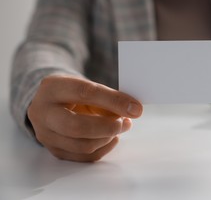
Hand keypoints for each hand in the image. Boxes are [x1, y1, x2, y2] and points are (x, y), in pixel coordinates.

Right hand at [27, 75, 142, 161]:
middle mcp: (43, 113)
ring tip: (120, 127)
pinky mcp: (54, 150)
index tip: (135, 108)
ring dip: (108, 138)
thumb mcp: (87, 86)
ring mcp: (45, 135)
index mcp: (52, 89)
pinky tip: (111, 138)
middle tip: (126, 123)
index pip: (85, 93)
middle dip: (108, 127)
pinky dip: (103, 148)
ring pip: (82, 145)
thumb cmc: (73, 93)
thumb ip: (107, 97)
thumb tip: (132, 110)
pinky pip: (84, 157)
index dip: (113, 101)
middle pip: (77, 127)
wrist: (49, 104)